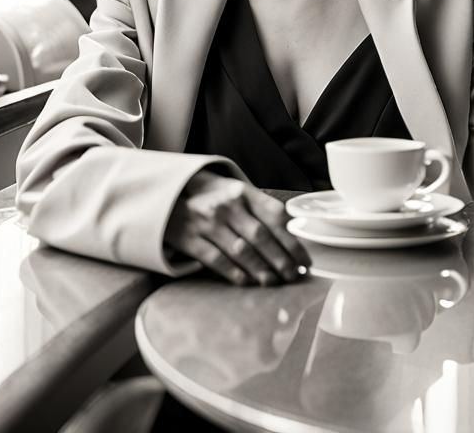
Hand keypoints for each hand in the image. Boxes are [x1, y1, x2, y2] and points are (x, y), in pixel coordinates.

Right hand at [165, 172, 310, 285]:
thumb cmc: (210, 195)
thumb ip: (259, 208)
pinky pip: (217, 260)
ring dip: (262, 270)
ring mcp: (206, 223)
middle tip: (294, 276)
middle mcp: (225, 206)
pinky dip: (235, 273)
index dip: (293, 241)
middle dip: (282, 260)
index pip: (274, 216)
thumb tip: (293, 234)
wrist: (167, 194)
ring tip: (274, 282)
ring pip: (241, 251)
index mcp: (241, 191)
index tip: (305, 260)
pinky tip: (247, 282)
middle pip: (261, 237)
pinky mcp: (190, 239)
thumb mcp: (234, 191)